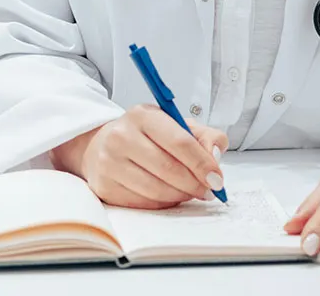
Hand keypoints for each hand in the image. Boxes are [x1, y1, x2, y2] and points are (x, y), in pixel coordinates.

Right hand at [49, 105, 228, 209]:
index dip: (202, 163)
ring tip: (191, 192)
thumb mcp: (177, 125)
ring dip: (180, 195)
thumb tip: (215, 156)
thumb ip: (205, 136)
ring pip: (156, 190)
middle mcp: (122, 136)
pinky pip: (143, 203)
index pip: (180, 141)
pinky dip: (163, 203)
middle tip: (209, 190)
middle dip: (195, 184)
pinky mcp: (104, 187)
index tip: (217, 179)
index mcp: (143, 115)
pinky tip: (170, 195)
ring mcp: (109, 163)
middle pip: (168, 169)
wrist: (102, 145)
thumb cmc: (148, 136)